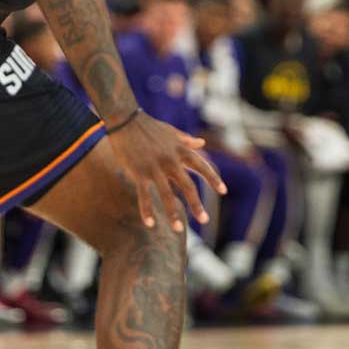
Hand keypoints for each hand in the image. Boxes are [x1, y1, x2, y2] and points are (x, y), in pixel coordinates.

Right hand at [105, 112, 225, 232]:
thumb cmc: (148, 126)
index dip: (213, 178)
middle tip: (205, 220)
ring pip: (167, 195)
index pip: (201, 166)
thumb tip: (201, 143)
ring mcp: (155, 167)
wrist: (124, 119)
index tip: (223, 191)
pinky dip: (146, 210)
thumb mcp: (170, 131)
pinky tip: (150, 224)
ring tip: (178, 229)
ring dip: (173, 213)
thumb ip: (186, 140)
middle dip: (196, 204)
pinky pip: (144, 195)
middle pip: (188, 186)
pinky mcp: (139, 172)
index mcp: (180, 150)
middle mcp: (170, 160)